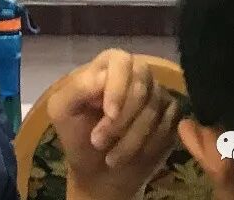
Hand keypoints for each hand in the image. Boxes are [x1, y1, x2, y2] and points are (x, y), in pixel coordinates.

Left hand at [45, 50, 179, 199]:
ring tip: (110, 157)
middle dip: (121, 121)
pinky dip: (149, 146)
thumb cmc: (77, 134)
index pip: (121, 62)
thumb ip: (77, 89)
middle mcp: (137, 72)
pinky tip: (133, 156)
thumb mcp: (62, 111)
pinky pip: (168, 127)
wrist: (98, 171)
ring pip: (154, 111)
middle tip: (99, 142)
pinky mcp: (170, 118)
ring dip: (131, 140)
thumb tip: (101, 76)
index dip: (117, 88)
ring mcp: (157, 94)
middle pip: (141, 88)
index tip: (109, 114)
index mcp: (109, 63)